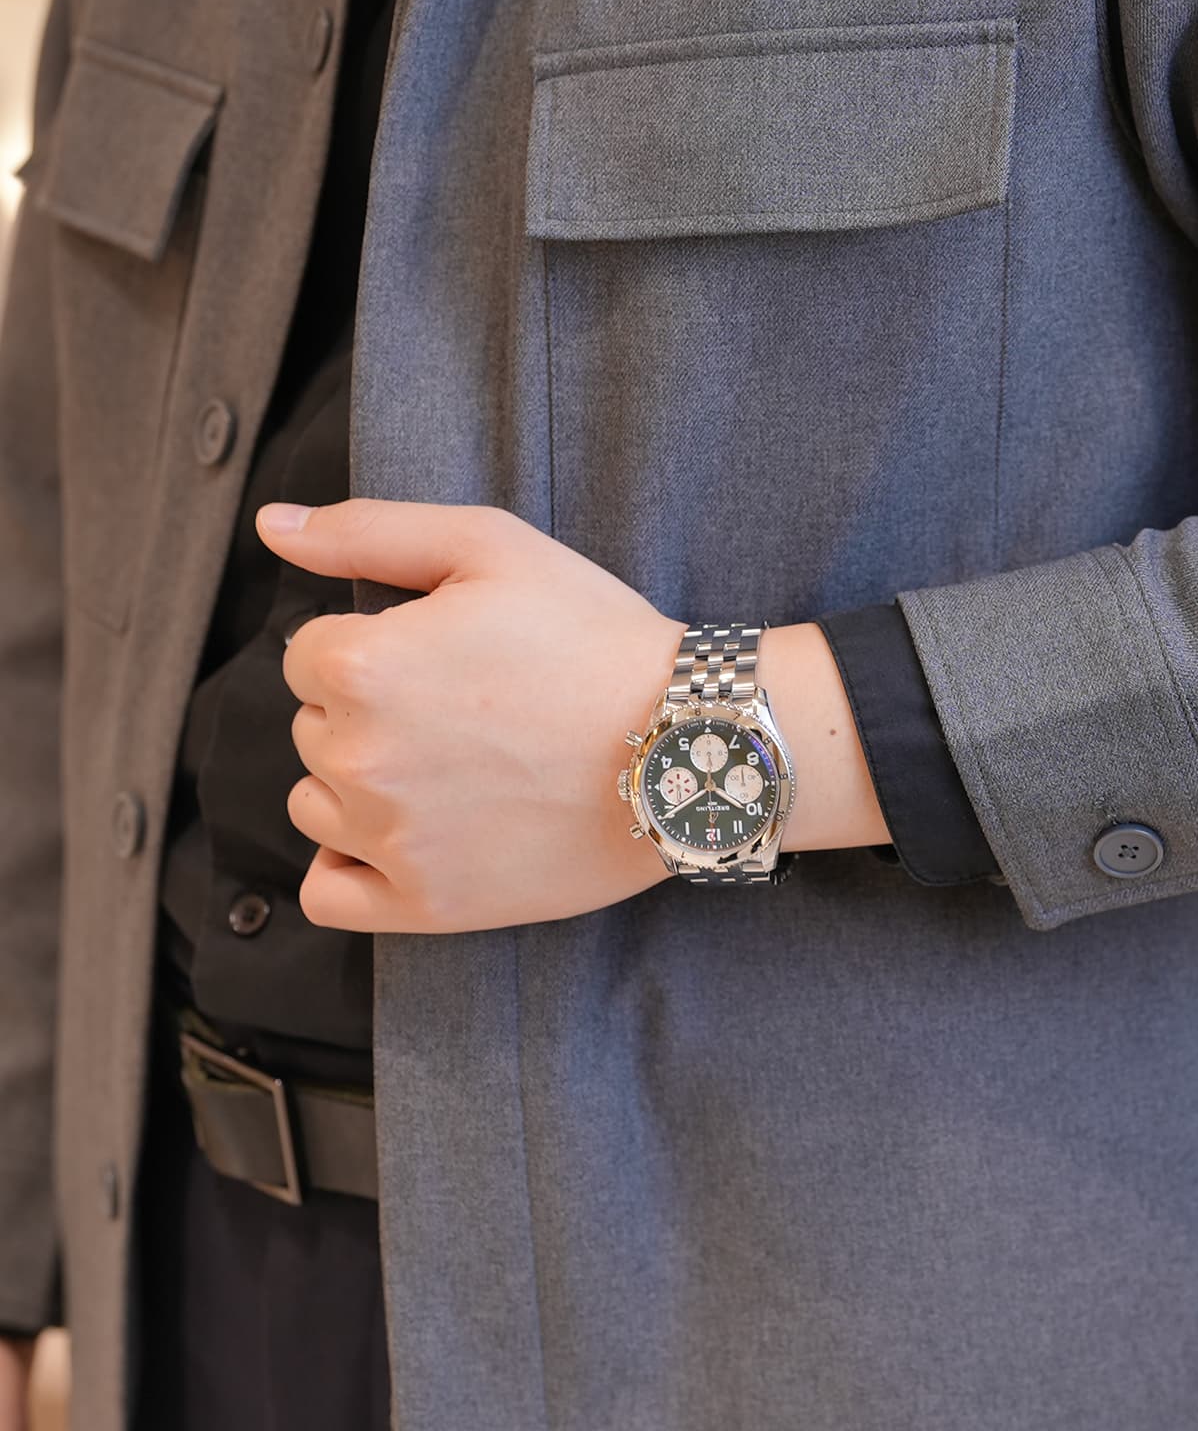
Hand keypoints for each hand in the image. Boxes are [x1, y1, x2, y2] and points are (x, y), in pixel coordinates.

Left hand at [257, 499, 680, 931]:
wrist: (690, 742)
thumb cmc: (598, 638)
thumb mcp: (491, 546)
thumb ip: (368, 530)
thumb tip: (274, 528)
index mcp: (361, 666)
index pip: (308, 655)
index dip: (375, 645)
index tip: (446, 656)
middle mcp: (359, 758)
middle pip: (312, 730)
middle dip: (370, 714)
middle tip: (465, 711)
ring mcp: (391, 840)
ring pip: (316, 806)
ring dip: (360, 786)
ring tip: (452, 771)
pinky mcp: (427, 903)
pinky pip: (330, 894)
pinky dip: (346, 868)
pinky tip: (397, 840)